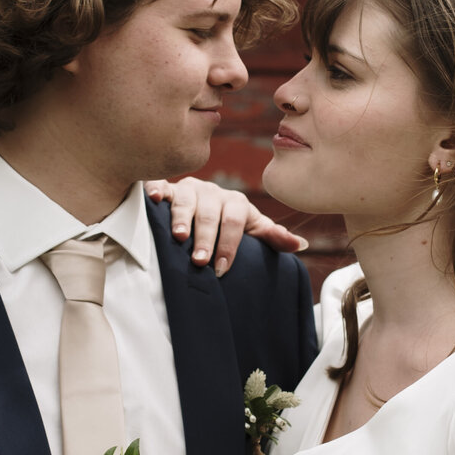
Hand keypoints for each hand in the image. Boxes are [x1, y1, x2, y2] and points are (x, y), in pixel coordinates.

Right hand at [145, 177, 306, 275]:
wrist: (207, 209)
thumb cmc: (230, 226)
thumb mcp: (252, 231)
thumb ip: (272, 237)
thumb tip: (300, 245)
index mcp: (234, 202)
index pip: (234, 221)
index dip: (229, 244)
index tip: (222, 268)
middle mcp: (212, 192)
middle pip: (209, 214)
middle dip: (205, 238)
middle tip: (200, 260)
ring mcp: (189, 189)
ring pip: (185, 201)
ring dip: (181, 219)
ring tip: (179, 236)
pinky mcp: (169, 189)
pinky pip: (162, 185)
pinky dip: (157, 190)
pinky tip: (153, 197)